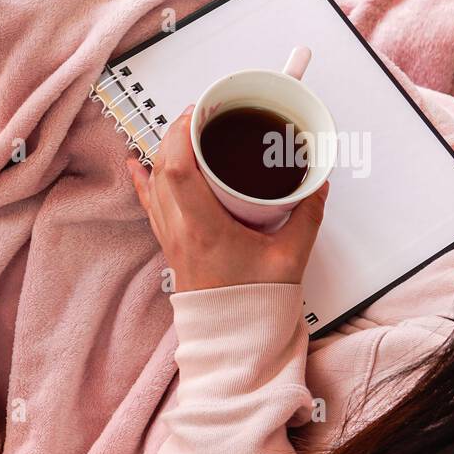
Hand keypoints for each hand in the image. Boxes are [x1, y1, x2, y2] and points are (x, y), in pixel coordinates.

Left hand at [129, 107, 328, 292]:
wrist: (233, 339)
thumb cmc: (255, 304)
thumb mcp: (292, 256)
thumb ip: (307, 215)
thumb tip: (317, 183)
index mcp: (203, 229)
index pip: (177, 170)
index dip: (181, 135)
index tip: (199, 115)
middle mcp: (179, 230)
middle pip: (161, 169)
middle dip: (176, 134)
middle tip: (199, 116)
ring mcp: (170, 238)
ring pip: (154, 183)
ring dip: (164, 152)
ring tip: (183, 131)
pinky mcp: (170, 245)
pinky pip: (149, 205)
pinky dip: (144, 180)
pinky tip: (136, 164)